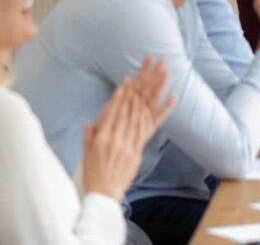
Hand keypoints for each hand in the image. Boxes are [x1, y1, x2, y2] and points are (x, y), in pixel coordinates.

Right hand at [81, 63, 172, 201]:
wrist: (103, 194)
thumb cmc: (93, 174)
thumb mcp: (86, 152)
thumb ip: (89, 134)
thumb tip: (89, 121)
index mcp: (103, 135)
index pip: (113, 110)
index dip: (121, 94)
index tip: (129, 78)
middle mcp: (117, 136)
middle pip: (132, 105)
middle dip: (142, 83)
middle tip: (152, 65)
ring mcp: (130, 142)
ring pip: (145, 111)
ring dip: (155, 90)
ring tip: (164, 73)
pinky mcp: (139, 148)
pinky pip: (153, 127)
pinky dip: (164, 111)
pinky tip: (173, 97)